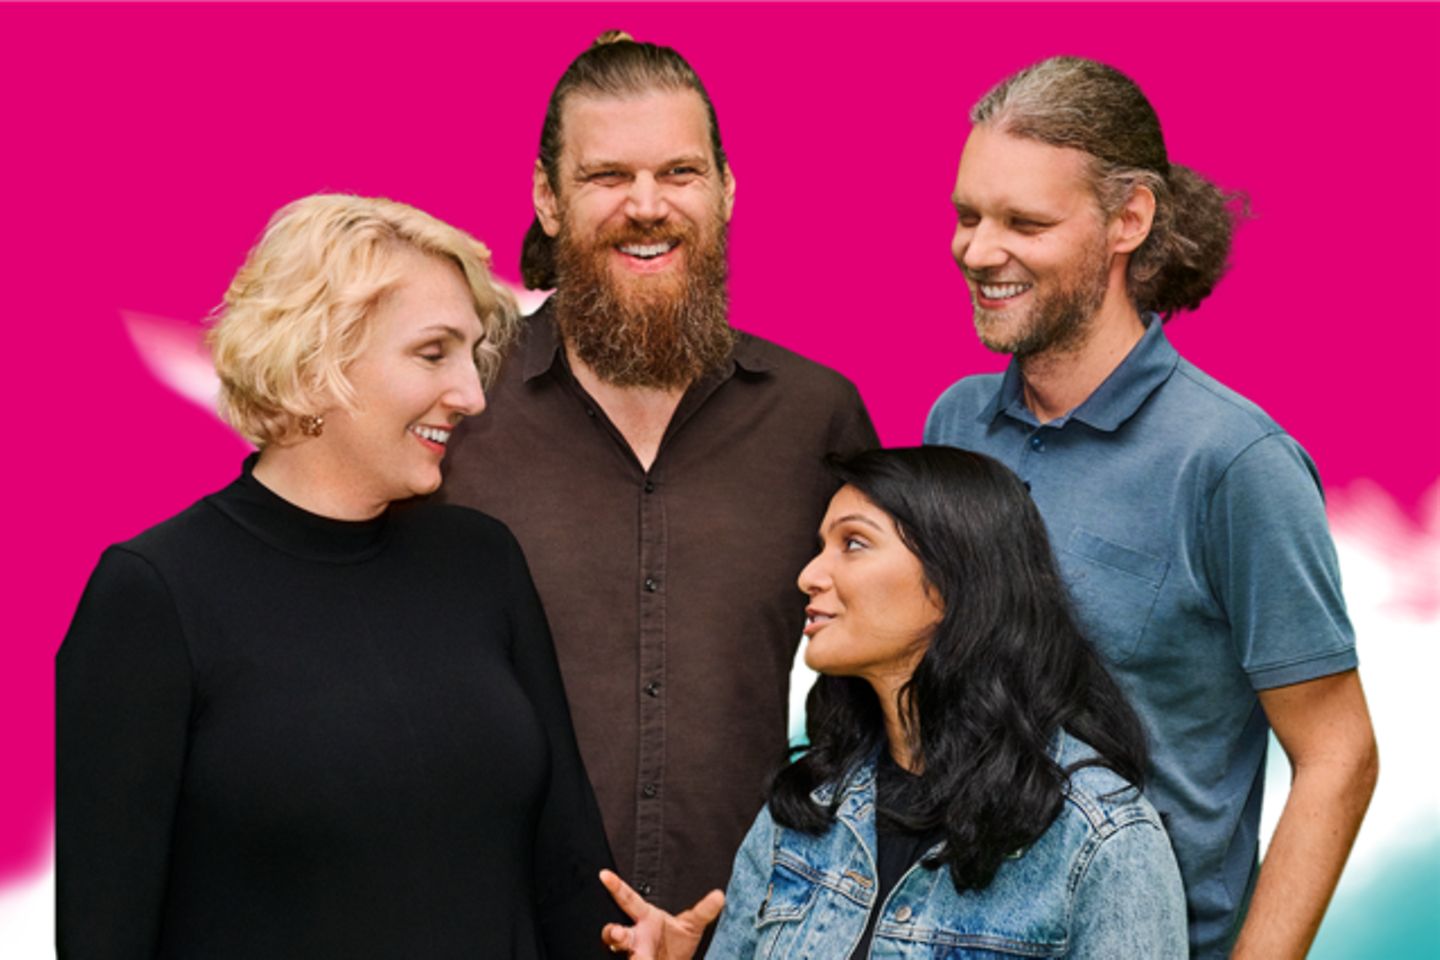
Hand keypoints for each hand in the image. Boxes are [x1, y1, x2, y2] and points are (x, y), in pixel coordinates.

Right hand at [598, 869, 724, 959]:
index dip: (616, 886)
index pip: (628, 899)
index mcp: (645, 918)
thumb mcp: (692, 925)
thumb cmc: (676, 943)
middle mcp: (635, 937)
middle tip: (616, 934)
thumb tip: (720, 895)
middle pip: (615, 933)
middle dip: (613, 933)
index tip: (604, 874)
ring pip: (619, 952)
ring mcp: (635, 953)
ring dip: (624, 953)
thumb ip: (704, 911)